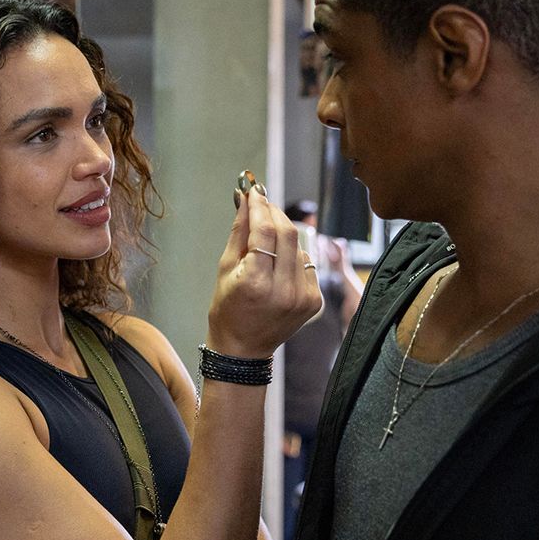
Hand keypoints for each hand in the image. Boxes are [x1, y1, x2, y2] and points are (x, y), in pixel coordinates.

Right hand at [206, 187, 322, 357]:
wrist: (243, 348)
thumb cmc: (228, 309)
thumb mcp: (224, 268)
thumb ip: (239, 231)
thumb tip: (246, 201)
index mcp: (256, 282)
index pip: (264, 232)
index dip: (259, 207)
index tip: (254, 191)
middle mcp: (284, 290)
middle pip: (287, 234)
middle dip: (274, 213)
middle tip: (262, 203)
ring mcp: (302, 296)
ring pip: (299, 246)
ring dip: (284, 233)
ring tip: (266, 236)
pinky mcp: (313, 300)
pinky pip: (306, 263)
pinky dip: (293, 255)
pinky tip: (278, 262)